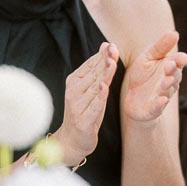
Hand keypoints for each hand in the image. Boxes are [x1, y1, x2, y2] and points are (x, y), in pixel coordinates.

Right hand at [55, 41, 118, 163]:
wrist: (72, 140)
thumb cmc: (84, 111)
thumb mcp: (91, 89)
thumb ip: (98, 69)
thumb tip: (106, 45)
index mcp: (74, 81)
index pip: (90, 65)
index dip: (101, 55)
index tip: (112, 45)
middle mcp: (73, 92)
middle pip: (93, 74)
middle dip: (104, 62)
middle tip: (113, 50)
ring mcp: (77, 106)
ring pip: (94, 88)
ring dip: (103, 75)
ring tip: (111, 64)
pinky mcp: (83, 120)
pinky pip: (93, 107)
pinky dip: (99, 97)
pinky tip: (104, 88)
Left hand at [123, 30, 186, 123]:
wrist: (134, 100)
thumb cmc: (143, 76)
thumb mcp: (148, 57)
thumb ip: (160, 46)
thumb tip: (174, 32)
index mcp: (169, 67)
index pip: (177, 62)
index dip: (179, 60)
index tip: (181, 57)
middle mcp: (169, 81)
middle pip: (174, 76)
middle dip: (172, 71)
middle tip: (170, 65)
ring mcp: (163, 95)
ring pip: (167, 90)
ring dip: (167, 86)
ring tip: (166, 81)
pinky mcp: (154, 108)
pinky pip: (158, 106)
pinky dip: (160, 103)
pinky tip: (162, 100)